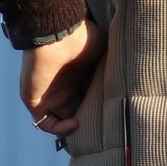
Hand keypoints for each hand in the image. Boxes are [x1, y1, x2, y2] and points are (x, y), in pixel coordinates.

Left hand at [20, 18, 107, 135]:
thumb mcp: (106, 49)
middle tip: (104, 131)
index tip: (114, 116)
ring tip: (91, 133)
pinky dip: (60, 128)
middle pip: (77, 110)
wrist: (58, 32)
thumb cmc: (84, 37)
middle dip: (89, 122)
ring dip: (76, 129)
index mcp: (80, 73)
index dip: (100, 108)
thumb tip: (131, 77)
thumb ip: (114, 64)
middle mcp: (65, 85)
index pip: (88, 96)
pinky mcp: (35, 100)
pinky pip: (45, 122)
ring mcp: (49, 93)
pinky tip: (75, 124)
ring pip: (62, 120)